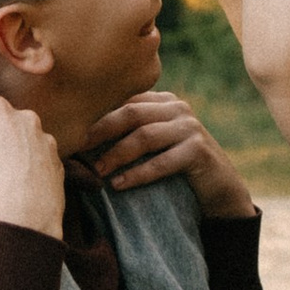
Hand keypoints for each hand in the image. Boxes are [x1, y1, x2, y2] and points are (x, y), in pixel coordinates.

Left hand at [75, 86, 252, 216]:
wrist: (220, 189)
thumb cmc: (176, 168)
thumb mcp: (153, 146)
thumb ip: (129, 134)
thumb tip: (80, 139)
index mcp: (161, 101)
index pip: (123, 101)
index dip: (95, 115)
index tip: (70, 131)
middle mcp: (177, 108)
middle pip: (131, 112)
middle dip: (100, 130)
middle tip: (76, 147)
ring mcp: (190, 127)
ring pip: (145, 136)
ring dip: (117, 154)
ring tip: (97, 171)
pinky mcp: (199, 150)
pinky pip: (162, 161)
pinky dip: (138, 173)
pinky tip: (120, 184)